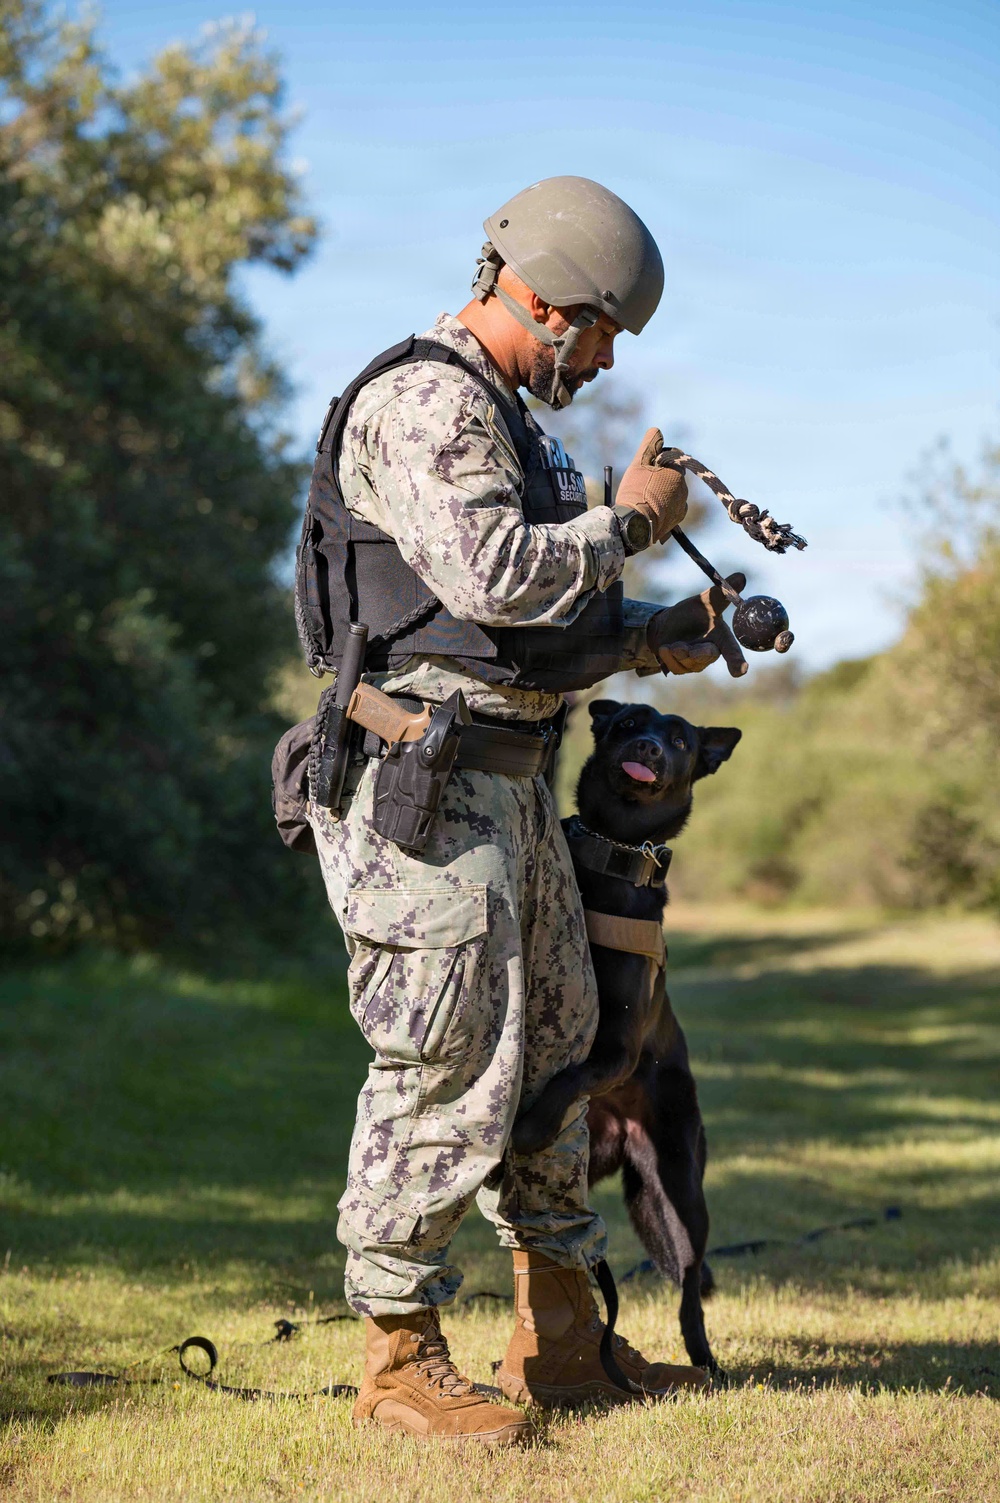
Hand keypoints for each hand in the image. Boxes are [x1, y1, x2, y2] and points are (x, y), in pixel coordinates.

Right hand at [615, 428, 688, 543]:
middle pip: (671, 477)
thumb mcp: (638, 463)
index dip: (657, 460)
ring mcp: (681, 506)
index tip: (645, 468)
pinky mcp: (676, 520)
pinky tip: (650, 510)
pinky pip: (671, 509)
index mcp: (677, 472)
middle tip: (641, 485)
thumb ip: (649, 445)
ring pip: (671, 493)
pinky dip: (663, 508)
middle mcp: (683, 489)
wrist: (636, 525)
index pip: (671, 458)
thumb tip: (657, 430)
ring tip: (644, 500)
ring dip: (661, 493)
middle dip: (660, 478)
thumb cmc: (636, 492)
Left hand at [647, 573, 748, 677]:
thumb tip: (741, 576)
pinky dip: (668, 656)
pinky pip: (675, 667)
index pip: (732, 651)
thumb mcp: (706, 601)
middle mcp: (710, 653)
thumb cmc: (692, 612)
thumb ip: (722, 593)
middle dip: (700, 654)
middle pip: (709, 657)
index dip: (737, 661)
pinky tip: (665, 647)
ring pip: (689, 662)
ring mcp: (695, 663)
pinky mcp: (681, 668)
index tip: (741, 670)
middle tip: (690, 650)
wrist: (668, 623)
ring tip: (673, 644)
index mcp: (721, 637)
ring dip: (679, 652)